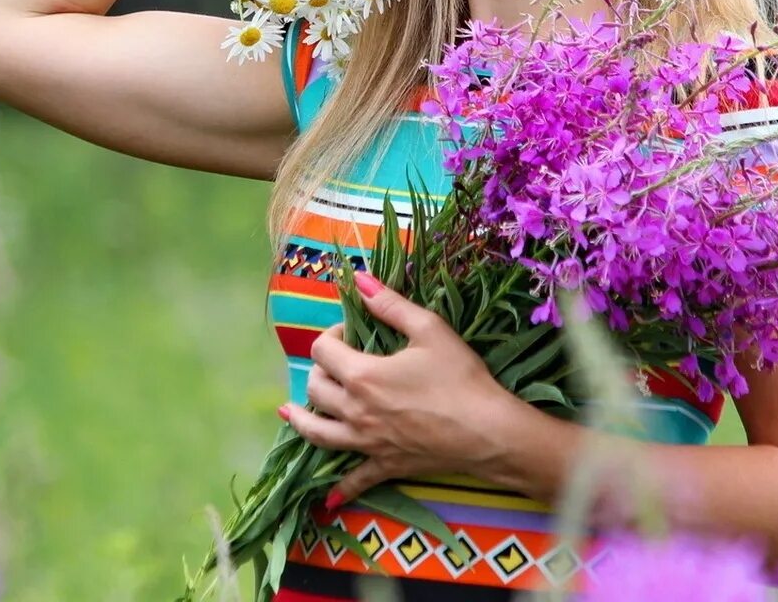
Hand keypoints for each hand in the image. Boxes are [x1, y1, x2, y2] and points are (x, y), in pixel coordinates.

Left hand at [277, 271, 521, 508]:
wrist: (488, 430)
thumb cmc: (460, 377)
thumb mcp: (428, 329)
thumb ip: (389, 304)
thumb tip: (359, 280)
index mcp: (362, 375)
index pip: (323, 351)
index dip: (331, 335)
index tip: (350, 331)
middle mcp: (355, 411)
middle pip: (315, 390)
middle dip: (318, 371)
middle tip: (335, 363)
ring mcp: (367, 442)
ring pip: (318, 434)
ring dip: (301, 421)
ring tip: (289, 414)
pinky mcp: (384, 465)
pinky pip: (355, 479)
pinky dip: (340, 487)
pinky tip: (327, 497)